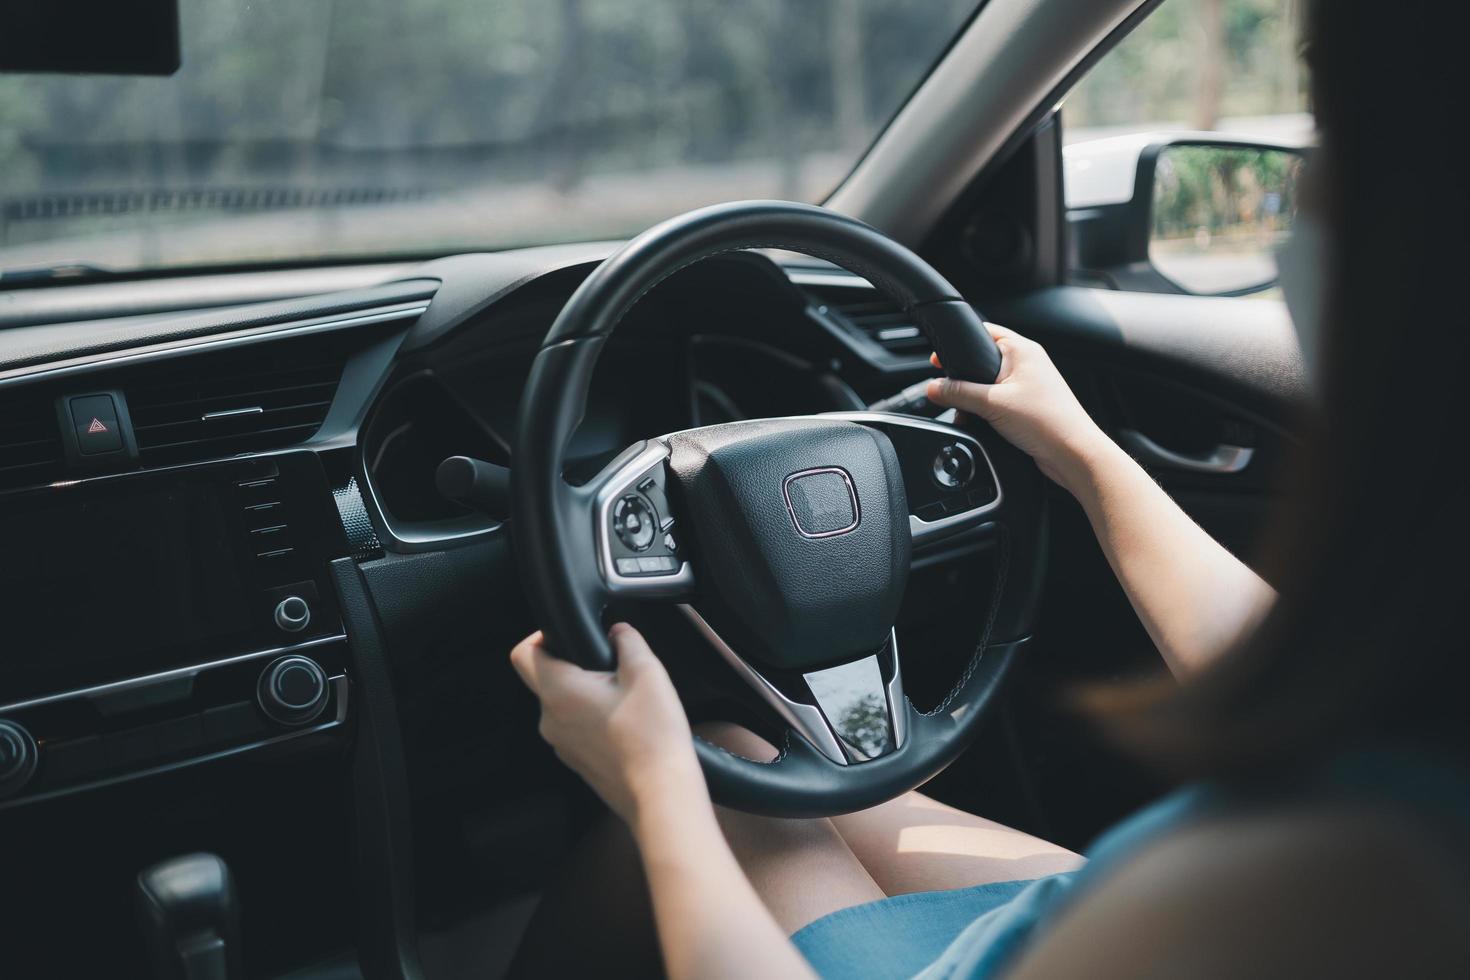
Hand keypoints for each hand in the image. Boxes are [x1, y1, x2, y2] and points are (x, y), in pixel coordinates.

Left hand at [509, 623, 705, 826]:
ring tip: (625, 698)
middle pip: (545, 679)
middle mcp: (550, 720)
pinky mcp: (576, 761)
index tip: (571, 635)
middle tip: (612, 668)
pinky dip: (594, 719)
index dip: (542, 636)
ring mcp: (561, 745)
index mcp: (558, 693)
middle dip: (575, 666)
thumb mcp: (647, 672)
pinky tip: (626, 723)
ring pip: (563, 705)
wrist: (660, 793)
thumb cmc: (652, 736)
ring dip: (587, 694)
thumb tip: (618, 632)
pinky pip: (576, 729)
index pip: (524, 654)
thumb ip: (627, 641)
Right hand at [927, 323, 1109, 493]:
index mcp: (1023, 350)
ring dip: (975, 400)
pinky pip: (998, 403)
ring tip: (970, 414)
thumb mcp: (993, 404)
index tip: (938, 359)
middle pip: (983, 362)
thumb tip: (933, 388)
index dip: (959, 344)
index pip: (984, 333)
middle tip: (951, 392)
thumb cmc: (1048, 422)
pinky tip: (982, 425)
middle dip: (964, 380)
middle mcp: (1027, 364)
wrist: (1073, 455)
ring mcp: (1028, 386)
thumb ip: (958, 393)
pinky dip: (986, 412)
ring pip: (989, 386)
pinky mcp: (1027, 407)